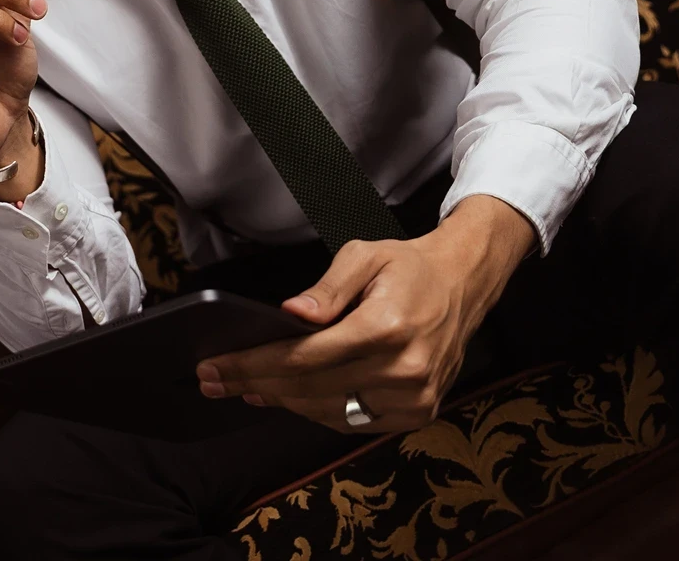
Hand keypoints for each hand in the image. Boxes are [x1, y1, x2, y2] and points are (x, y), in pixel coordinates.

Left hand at [196, 196, 535, 431]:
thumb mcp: (365, 256)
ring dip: (282, 402)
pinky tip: (289, 397)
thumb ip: (326, 288)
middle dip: (257, 384)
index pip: (306, 357)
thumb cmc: (409, 266)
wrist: (464, 284)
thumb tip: (288, 314)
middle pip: (311, 389)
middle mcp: (403, 370)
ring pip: (329, 412)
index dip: (256, 364)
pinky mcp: (419, 413)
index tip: (217, 366)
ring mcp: (414, 398)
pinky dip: (317, 411)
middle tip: (214, 380)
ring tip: (245, 388)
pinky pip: (354, 422)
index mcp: (387, 327)